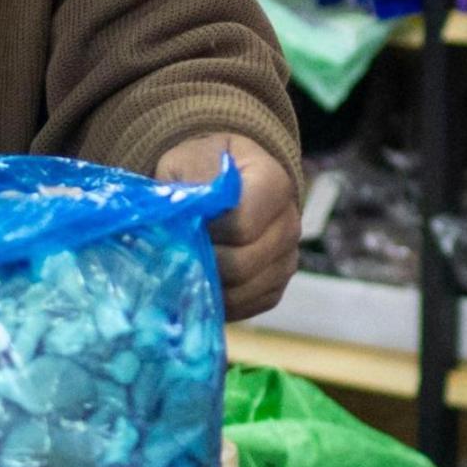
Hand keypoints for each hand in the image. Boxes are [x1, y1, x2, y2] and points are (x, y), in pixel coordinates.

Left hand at [172, 134, 297, 319]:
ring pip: (241, 292)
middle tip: (176, 253)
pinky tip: (201, 280)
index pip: (241, 225)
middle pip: (241, 265)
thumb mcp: (189, 160)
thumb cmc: (203, 169)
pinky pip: (244, 307)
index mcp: (273, 186)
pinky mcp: (275, 288)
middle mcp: (289, 225)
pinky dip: (216, 300)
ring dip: (206, 285)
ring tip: (185, 266)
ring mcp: (286, 260)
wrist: (223, 183)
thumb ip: (189, 183)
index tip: (185, 225)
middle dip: (202, 263)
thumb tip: (182, 218)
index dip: (206, 232)